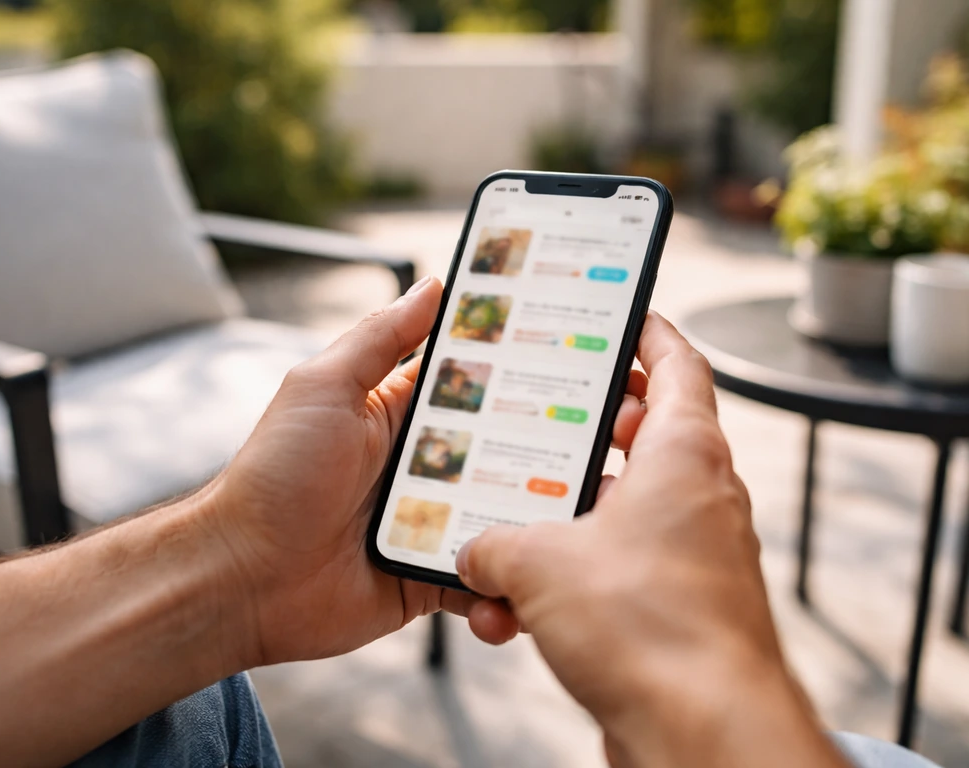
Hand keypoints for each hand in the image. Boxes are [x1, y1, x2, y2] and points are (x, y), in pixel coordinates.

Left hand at [202, 276, 647, 665]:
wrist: (243, 579)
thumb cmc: (275, 475)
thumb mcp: (323, 388)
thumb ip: (378, 339)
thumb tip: (433, 285)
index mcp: (406, 414)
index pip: (481, 383)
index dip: (529, 369)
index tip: (584, 356)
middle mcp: (431, 466)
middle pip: (512, 451)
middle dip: (560, 448)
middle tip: (617, 440)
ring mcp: (437, 523)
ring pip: (510, 518)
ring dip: (543, 523)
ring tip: (588, 521)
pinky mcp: (436, 577)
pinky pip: (485, 584)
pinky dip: (504, 596)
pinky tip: (514, 597)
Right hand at [456, 313, 846, 767]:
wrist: (703, 736)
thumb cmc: (651, 631)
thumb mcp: (540, 565)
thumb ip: (494, 544)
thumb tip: (475, 553)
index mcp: (684, 455)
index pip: (677, 363)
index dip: (646, 330)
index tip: (619, 313)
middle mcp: (698, 497)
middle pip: (643, 435)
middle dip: (585, 428)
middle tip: (539, 414)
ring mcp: (690, 555)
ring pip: (619, 510)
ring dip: (562, 518)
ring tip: (508, 521)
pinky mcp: (674, 608)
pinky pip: (615, 572)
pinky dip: (570, 579)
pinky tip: (515, 607)